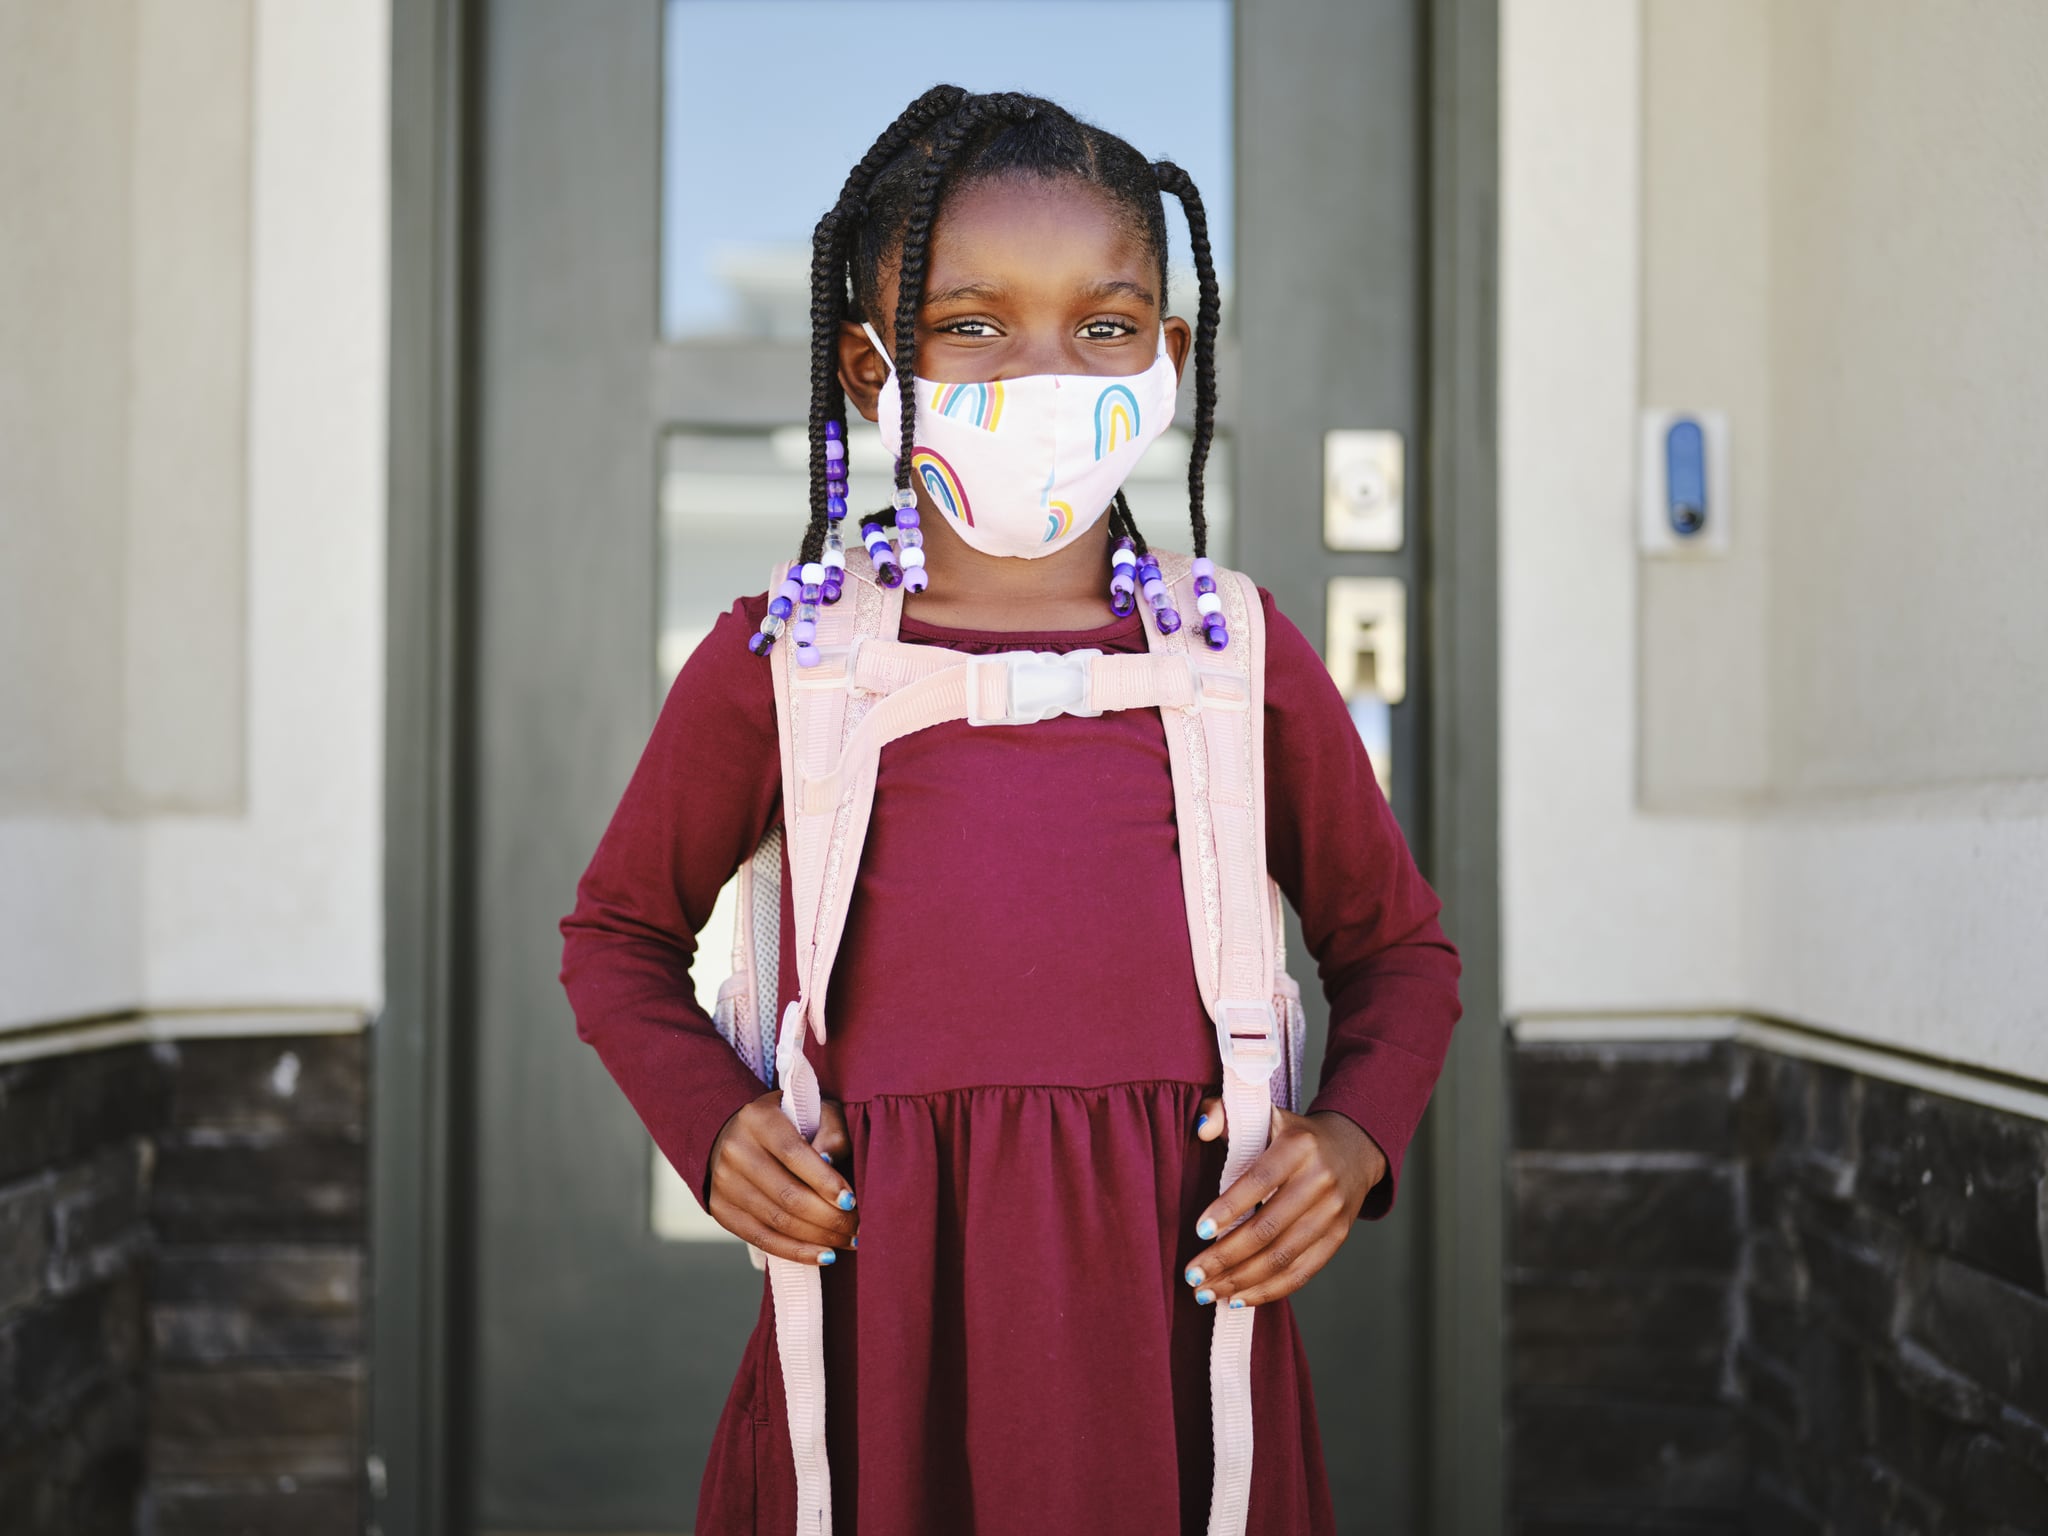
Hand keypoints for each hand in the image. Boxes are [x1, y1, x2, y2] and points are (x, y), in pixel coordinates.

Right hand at [706, 1090, 858, 1264]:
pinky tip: (824, 1254)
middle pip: (786, 1194)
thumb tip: (830, 1162)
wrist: (739, 1134)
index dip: (824, 1181)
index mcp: (757, 1118)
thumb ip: (831, 1130)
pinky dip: (797, 1251)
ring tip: (849, 1241)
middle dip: (830, 1217)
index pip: (793, 1153)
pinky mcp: (721, 1210)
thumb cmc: (791, 1123)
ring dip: (819, 1237)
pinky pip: (762, 1239)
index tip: (851, 1201)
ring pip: (777, 1221)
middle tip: (859, 1227)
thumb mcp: (816, 1112)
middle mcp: (735, 1150)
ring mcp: (724, 1182)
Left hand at [1180, 1098, 1387, 1308]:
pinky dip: (1268, 1290)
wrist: (1353, 1147)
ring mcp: (1333, 1213)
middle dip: (1225, 1257)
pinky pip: (1301, 1272)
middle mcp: (1320, 1181)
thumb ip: (1224, 1111)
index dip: (1228, 1208)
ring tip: (1206, 1292)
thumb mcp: (1264, 1113)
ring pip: (1282, 1258)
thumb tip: (1201, 1130)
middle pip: (1268, 1229)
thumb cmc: (1293, 1134)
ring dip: (1240, 1281)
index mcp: (1298, 1146)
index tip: (1199, 1231)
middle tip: (1192, 1274)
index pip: (1259, 1182)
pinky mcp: (1338, 1237)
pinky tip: (1238, 1297)